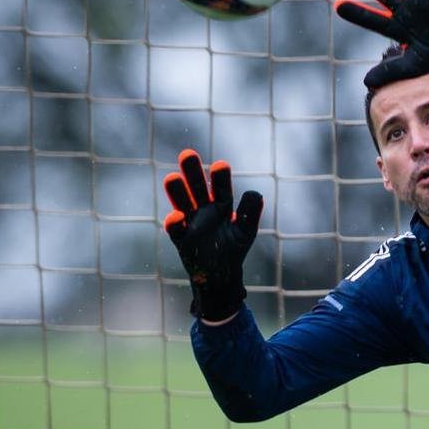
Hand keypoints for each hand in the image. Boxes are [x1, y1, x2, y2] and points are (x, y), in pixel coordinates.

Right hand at [162, 149, 262, 321]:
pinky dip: (175, 222)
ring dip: (177, 190)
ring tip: (173, 178)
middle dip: (192, 172)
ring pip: (182, 202)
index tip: (220, 165)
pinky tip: (178, 216)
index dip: (219, 177)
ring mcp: (191, 222)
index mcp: (221, 204)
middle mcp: (204, 209)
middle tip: (187, 154)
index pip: (220, 186)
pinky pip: (175, 228)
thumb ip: (250, 213)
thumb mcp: (246, 230)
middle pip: (197, 187)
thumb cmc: (234, 248)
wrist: (221, 274)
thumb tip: (255, 193)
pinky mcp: (181, 238)